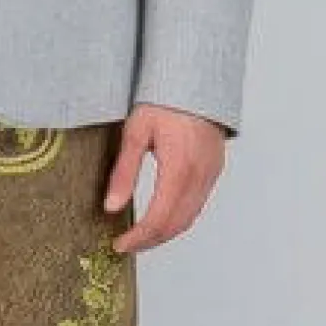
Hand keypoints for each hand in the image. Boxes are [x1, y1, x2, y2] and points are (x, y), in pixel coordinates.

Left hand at [102, 103, 226, 253]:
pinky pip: (197, 205)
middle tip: (127, 245)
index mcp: (179, 168)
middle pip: (176, 224)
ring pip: (189, 218)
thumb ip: (124, 172)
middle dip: (150, 241)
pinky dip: (178, 219)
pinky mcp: (214, 171)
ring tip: (140, 237)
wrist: (195, 79)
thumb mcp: (136, 132)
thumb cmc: (164, 101)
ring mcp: (211, 175)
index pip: (159, 218)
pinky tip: (161, 217)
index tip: (119, 245)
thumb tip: (111, 207)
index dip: (139, 238)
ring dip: (165, 233)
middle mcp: (200, 176)